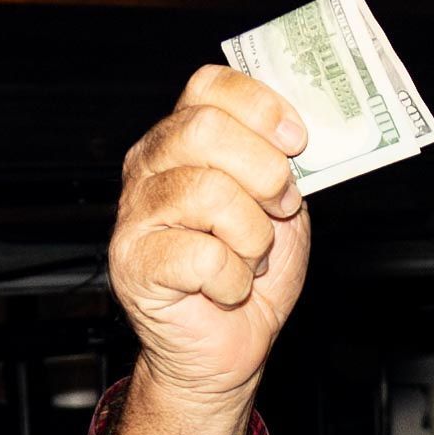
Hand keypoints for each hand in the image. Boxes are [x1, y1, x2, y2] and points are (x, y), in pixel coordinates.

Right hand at [109, 63, 311, 408]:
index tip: (297, 141)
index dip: (259, 106)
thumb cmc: (250, 276)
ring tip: (249, 260)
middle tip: (279, 210)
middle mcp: (151, 166)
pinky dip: (233, 280)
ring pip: (209, 194)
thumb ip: (285, 168)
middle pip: (205, 130)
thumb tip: (300, 138)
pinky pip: (203, 257)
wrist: (226, 347)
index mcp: (184, 140)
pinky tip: (226, 289)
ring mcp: (136, 213)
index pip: (209, 87)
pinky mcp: (134, 263)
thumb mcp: (282, 211)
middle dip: (264, 173)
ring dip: (252, 238)